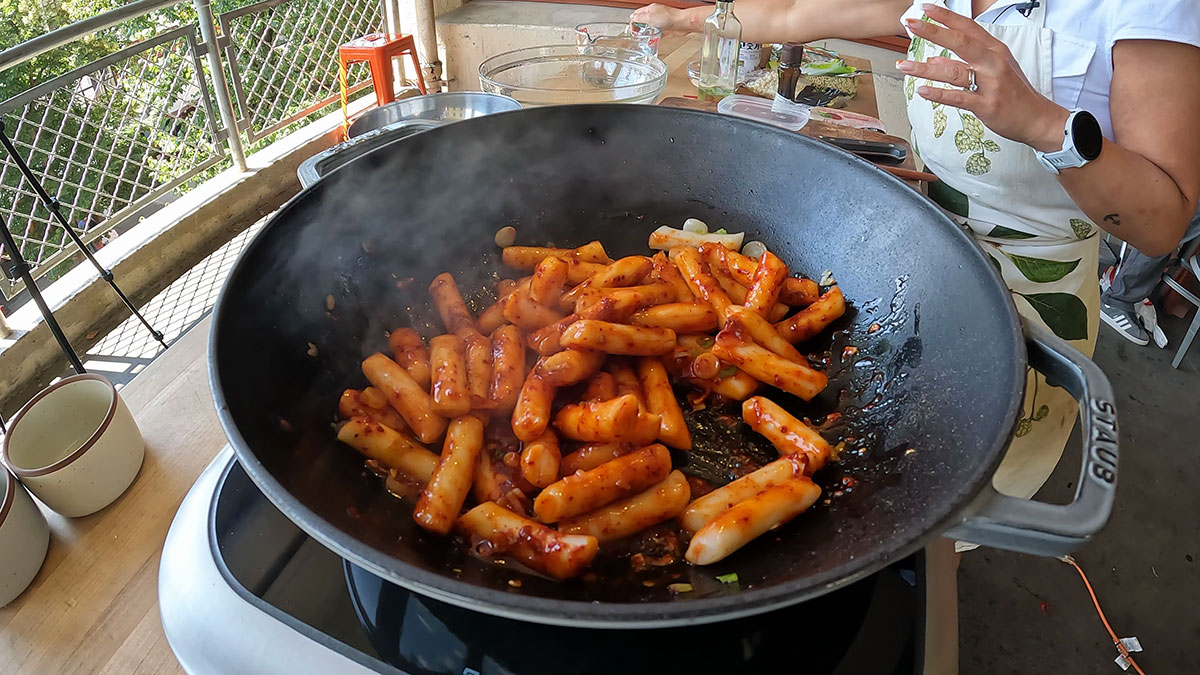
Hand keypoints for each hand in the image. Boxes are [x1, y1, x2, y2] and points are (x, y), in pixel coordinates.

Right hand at [631, 4, 690, 34]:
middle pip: (644, 20)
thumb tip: (633, 18)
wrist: (682, 23)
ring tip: (644, 37)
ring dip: (647, 32)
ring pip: (651, 27)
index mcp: (650, 9)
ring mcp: (661, 21)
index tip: (632, 28)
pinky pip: (658, 32)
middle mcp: (655, 14)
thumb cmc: (669, 18)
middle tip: (637, 34)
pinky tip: (654, 39)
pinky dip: (655, 36)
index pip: (637, 13)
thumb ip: (640, 18)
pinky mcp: (666, 28)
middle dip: (639, 27)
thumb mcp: (650, 17)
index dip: (633, 21)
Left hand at [897, 3, 1068, 152]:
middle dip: (934, 31)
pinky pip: (959, 97)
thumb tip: (935, 59)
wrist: (1036, 117)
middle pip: (960, 41)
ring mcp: (990, 83)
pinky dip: (939, 94)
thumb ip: (963, 62)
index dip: (946, 17)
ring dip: (926, 69)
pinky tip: (923, 91)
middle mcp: (992, 62)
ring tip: (904, 66)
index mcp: (994, 50)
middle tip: (912, 25)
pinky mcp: (986, 105)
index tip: (926, 9)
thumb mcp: (991, 71)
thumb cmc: (1014, 92)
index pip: (967, 27)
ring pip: (954, 71)